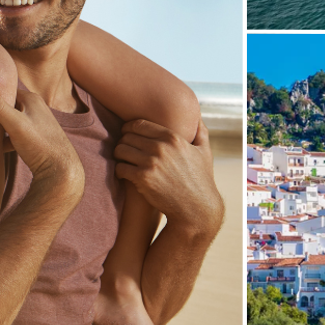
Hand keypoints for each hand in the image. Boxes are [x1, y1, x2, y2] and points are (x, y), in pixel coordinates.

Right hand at [0, 82, 83, 196]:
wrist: (61, 171)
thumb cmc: (40, 145)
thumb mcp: (15, 124)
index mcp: (32, 99)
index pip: (5, 89)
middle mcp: (36, 108)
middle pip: (7, 105)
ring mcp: (37, 124)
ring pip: (11, 121)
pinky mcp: (36, 139)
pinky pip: (15, 135)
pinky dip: (5, 139)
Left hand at [113, 121, 222, 237]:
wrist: (197, 209)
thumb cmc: (201, 180)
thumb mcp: (205, 152)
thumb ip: (200, 131)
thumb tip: (196, 115)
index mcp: (173, 137)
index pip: (139, 124)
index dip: (128, 128)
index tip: (126, 134)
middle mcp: (161, 147)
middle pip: (127, 136)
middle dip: (123, 142)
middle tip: (124, 150)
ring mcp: (151, 162)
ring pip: (121, 149)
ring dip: (119, 155)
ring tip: (123, 161)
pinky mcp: (143, 178)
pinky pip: (120, 167)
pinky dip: (120, 170)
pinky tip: (124, 174)